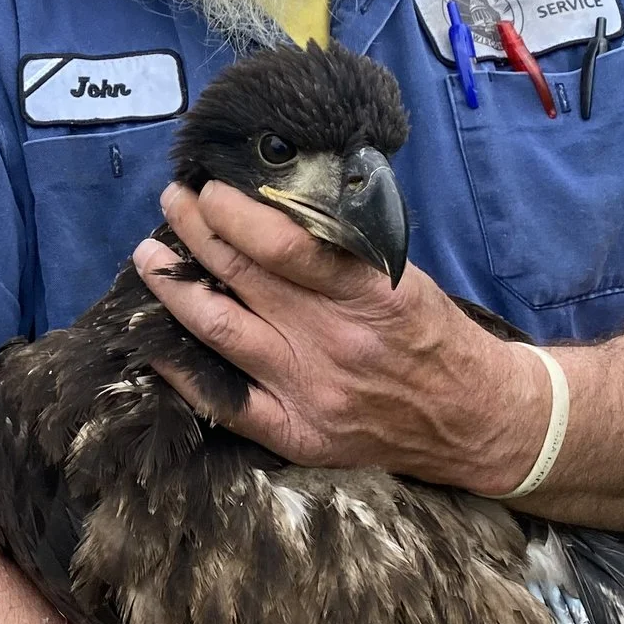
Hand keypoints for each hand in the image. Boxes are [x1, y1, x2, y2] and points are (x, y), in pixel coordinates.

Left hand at [134, 181, 548, 494]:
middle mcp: (333, 341)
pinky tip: (151, 343)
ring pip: (219, 329)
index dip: (234, 212)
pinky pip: (223, 402)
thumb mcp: (397, 274)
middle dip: (196, 231)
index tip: (209, 189)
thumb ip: (338, 246)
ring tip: (150, 256)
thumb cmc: (429, 332)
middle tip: (173, 203)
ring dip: (174, 288)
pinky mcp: (296, 434)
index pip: (284, 243)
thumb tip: (268, 204)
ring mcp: (309, 391)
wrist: (474, 419)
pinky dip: (180, 370)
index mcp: (366, 294)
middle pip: (242, 276)